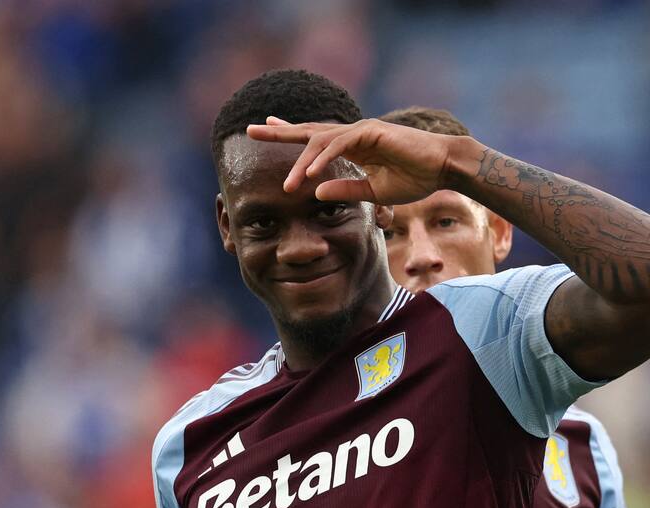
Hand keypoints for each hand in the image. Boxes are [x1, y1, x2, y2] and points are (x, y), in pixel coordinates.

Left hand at [245, 116, 461, 205]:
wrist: (444, 169)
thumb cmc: (414, 179)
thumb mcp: (372, 191)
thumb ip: (344, 190)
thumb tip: (314, 192)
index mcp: (351, 145)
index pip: (313, 138)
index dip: (289, 132)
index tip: (266, 128)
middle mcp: (353, 134)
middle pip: (309, 130)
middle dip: (279, 131)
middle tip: (250, 130)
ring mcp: (362, 130)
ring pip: (321, 142)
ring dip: (301, 164)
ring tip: (286, 186)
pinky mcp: (373, 132)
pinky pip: (340, 145)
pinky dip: (323, 159)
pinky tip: (309, 174)